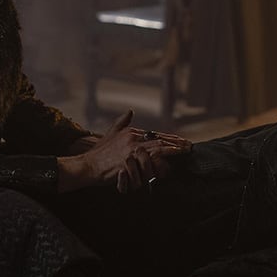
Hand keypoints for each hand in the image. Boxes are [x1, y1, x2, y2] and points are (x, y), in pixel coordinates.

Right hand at [56, 110, 189, 192]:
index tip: (182, 141)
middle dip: (176, 143)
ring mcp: (130, 149)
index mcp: (130, 132)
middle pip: (159, 140)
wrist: (87, 165)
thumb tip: (131, 110)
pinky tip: (170, 163)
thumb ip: (122, 122)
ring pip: (157, 148)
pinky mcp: (128, 161)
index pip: (155, 134)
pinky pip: (148, 161)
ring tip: (184, 151)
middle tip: (189, 146)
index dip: (170, 138)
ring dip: (173, 150)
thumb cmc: (99, 154)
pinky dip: (161, 161)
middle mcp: (132, 138)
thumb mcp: (111, 133)